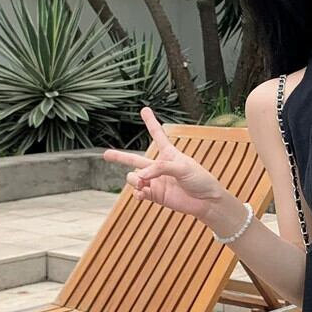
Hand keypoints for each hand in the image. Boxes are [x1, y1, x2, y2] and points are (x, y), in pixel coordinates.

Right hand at [103, 107, 223, 220]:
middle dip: (120, 157)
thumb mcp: (183, 167)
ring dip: (134, 180)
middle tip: (105, 154)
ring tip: (142, 183)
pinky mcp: (156, 196)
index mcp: (170, 155)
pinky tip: (141, 194)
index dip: (151, 123)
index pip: (158, 136)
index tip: (144, 109)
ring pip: (134, 178)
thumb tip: (140, 177)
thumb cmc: (200, 180)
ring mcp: (156, 182)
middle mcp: (160, 168)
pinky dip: (137, 194)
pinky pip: (138, 193)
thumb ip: (160, 168)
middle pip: (135, 160)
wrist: (207, 202)